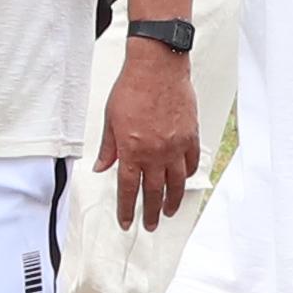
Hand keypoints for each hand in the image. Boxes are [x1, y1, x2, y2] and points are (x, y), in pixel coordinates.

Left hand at [99, 41, 200, 225]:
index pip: (127, 189)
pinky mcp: (190, 136)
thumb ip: (108, 148)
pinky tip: (184, 181)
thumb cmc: (132, 88)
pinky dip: (188, 174)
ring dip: (172, 201)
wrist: (157, 67)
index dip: (126, 209)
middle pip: (153, 192)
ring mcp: (175, 146)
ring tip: (169, 211)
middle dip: (150, 213)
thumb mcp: (110, 119)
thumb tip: (101, 167)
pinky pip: (191, 162)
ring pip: (176, 183)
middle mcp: (154, 153)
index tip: (126, 222)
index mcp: (131, 150)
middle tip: (150, 225)